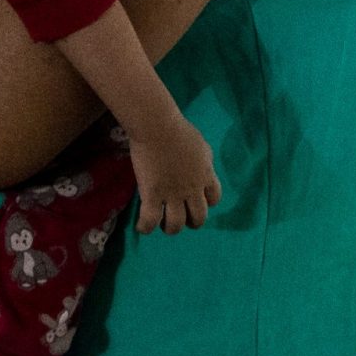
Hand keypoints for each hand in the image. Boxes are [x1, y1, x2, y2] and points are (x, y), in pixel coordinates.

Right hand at [128, 116, 220, 234]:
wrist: (157, 127)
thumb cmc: (178, 130)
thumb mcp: (201, 145)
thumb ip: (205, 160)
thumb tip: (205, 166)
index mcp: (205, 176)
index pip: (214, 199)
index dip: (206, 203)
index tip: (195, 200)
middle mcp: (192, 189)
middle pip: (199, 218)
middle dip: (191, 222)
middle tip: (181, 217)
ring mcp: (172, 194)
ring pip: (176, 225)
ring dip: (171, 228)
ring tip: (162, 224)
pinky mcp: (153, 195)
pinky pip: (150, 220)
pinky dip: (145, 228)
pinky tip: (141, 227)